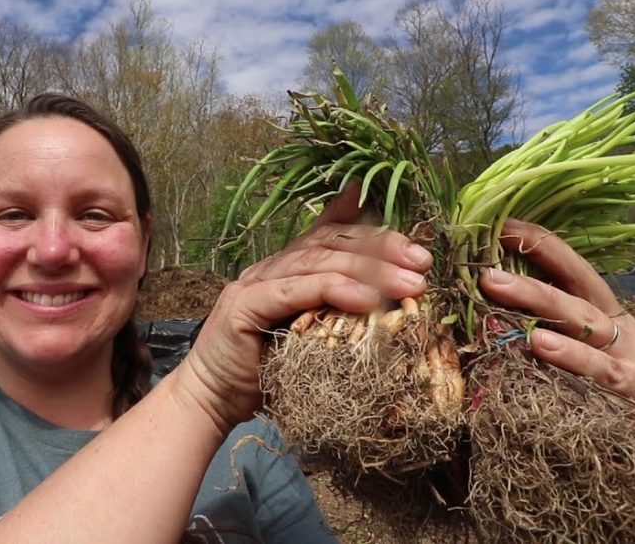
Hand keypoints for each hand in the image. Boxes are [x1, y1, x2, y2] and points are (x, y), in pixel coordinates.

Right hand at [173, 183, 433, 431]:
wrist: (212, 401)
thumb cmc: (265, 376)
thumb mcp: (311, 339)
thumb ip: (338, 313)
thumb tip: (384, 303)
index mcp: (287, 269)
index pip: (333, 235)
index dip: (374, 232)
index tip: (416, 246)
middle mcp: (271, 266)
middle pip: (331, 242)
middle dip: (381, 248)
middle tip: (422, 262)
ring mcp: (255, 280)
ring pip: (318, 261)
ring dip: (369, 270)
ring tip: (408, 284)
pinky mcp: (245, 303)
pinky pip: (297, 290)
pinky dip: (334, 289)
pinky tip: (367, 298)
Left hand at [477, 219, 634, 402]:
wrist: (622, 462)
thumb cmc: (579, 400)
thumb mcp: (557, 355)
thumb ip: (531, 324)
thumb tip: (477, 289)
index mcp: (603, 312)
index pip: (570, 267)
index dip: (537, 243)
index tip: (497, 226)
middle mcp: (622, 331)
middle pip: (574, 298)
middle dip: (529, 282)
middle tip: (485, 273)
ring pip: (586, 327)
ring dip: (543, 309)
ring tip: (504, 295)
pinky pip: (600, 372)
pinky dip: (571, 358)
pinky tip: (542, 347)